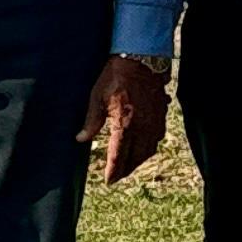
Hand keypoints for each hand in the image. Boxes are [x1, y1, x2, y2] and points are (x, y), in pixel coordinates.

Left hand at [81, 54, 171, 182]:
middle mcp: (141, 128)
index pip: (119, 155)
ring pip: (148, 151)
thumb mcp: (96, 98)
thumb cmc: (115, 77)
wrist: (141, 61)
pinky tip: (143, 149)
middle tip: (117, 177)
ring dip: (138, 161)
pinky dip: (149, 149)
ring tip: (128, 167)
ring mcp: (154, 123)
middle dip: (125, 170)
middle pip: (135, 157)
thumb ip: (91, 122)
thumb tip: (80, 139)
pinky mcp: (161, 116)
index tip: (109, 180)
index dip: (114, 170)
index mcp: (124, 124)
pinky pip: (157, 139)